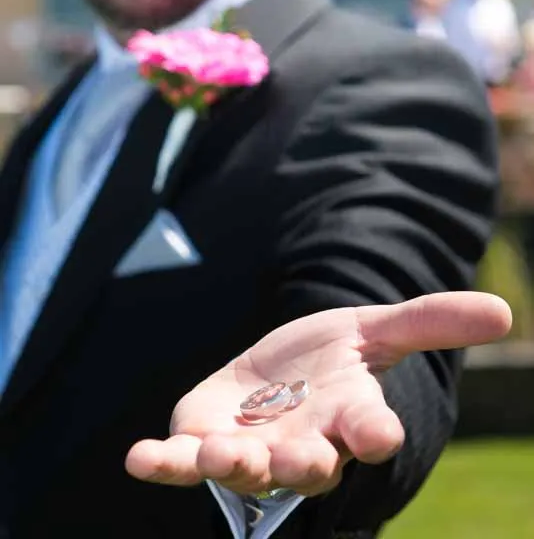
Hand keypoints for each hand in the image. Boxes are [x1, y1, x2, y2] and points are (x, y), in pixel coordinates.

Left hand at [125, 292, 510, 496]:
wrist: (277, 372)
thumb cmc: (330, 358)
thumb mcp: (376, 329)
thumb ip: (431, 322)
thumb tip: (505, 312)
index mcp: (347, 416)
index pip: (367, 428)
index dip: (374, 433)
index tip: (382, 437)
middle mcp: (302, 443)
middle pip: (307, 463)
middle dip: (304, 462)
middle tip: (303, 460)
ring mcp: (250, 446)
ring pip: (245, 466)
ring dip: (233, 462)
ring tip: (221, 451)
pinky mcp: (202, 438)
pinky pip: (181, 459)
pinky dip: (162, 462)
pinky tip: (140, 458)